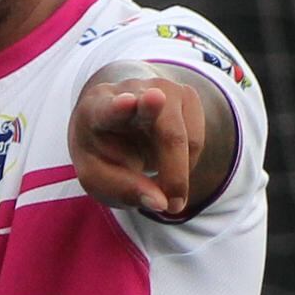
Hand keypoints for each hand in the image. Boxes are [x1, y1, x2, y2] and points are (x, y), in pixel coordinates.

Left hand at [72, 64, 222, 218]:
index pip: (109, 108)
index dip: (120, 107)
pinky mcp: (188, 95)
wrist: (118, 123)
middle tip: (173, 205)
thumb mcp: (97, 177)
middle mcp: (133, 91)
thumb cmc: (103, 153)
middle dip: (172, 160)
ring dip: (176, 174)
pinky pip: (196, 141)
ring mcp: (165, 89)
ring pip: (184, 139)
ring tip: (159, 184)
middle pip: (163, 128)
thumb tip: (162, 204)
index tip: (127, 102)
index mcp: (98, 108)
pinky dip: (185, 163)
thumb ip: (122, 190)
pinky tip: (167, 160)